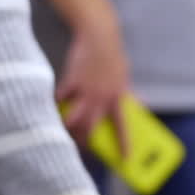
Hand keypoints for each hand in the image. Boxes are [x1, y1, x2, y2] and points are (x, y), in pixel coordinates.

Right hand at [57, 25, 130, 155]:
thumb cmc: (112, 56)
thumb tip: (140, 105)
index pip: (122, 127)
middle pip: (91, 127)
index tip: (125, 159)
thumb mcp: (125, 76)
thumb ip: (128, 93)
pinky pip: (61, 98)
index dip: (124, 144)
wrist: (99, 36)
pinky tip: (53, 106)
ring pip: (74, 118)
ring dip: (68, 128)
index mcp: (117, 98)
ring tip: (63, 132)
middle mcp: (101, 97)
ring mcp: (85, 90)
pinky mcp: (71, 81)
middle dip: (85, 141)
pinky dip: (57, 104)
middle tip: (81, 149)